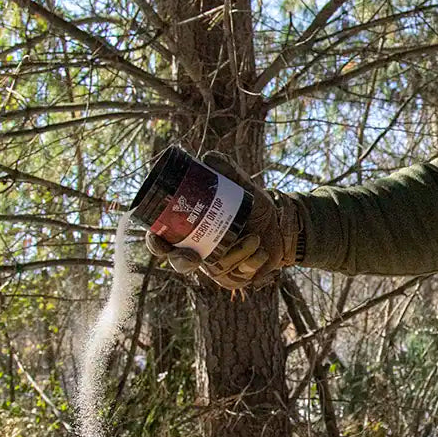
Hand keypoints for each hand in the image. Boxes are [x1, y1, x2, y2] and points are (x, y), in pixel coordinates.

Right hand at [144, 151, 299, 290]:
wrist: (282, 223)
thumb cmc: (254, 204)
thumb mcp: (241, 185)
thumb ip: (226, 170)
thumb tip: (208, 158)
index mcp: (192, 230)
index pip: (163, 240)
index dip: (156, 244)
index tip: (160, 241)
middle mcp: (200, 252)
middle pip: (180, 264)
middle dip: (183, 261)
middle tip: (194, 256)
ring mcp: (218, 268)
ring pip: (216, 268)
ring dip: (237, 253)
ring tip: (255, 238)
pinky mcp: (237, 278)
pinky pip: (239, 276)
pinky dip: (252, 261)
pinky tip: (262, 251)